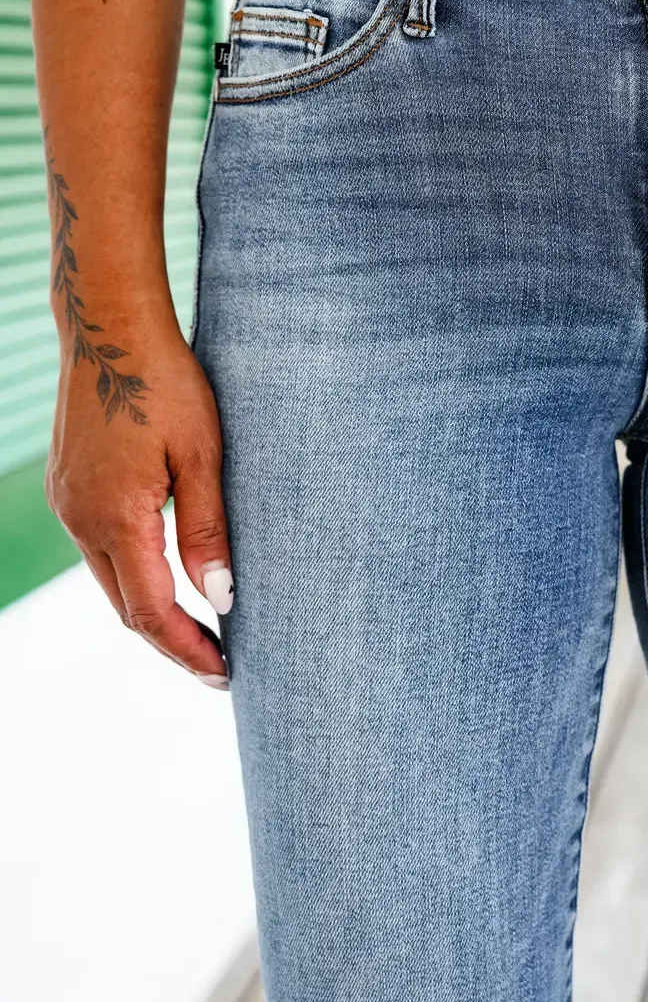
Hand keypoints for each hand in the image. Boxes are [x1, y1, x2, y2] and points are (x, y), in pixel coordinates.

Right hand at [46, 322, 231, 685]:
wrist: (110, 328)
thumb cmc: (166, 382)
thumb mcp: (202, 455)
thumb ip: (208, 530)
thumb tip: (221, 599)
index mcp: (115, 517)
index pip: (151, 611)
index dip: (189, 648)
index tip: (225, 674)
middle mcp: (80, 519)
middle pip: (126, 607)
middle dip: (172, 641)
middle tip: (219, 665)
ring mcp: (68, 503)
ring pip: (110, 580)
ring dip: (152, 610)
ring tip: (202, 631)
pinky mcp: (69, 487)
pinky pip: (100, 549)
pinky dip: (134, 575)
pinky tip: (166, 578)